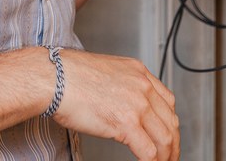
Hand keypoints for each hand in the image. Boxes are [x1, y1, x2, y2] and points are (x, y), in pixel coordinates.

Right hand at [51, 49, 179, 159]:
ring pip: (165, 138)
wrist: (53, 77)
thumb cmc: (68, 75)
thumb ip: (121, 86)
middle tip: (168, 155)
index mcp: (138, 72)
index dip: (169, 123)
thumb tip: (123, 105)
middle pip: (171, 121)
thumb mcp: (105, 72)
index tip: (167, 134)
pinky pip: (149, 151)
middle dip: (172, 143)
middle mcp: (142, 86)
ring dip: (165, 156)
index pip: (167, 101)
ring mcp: (136, 104)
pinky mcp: (126, 123)